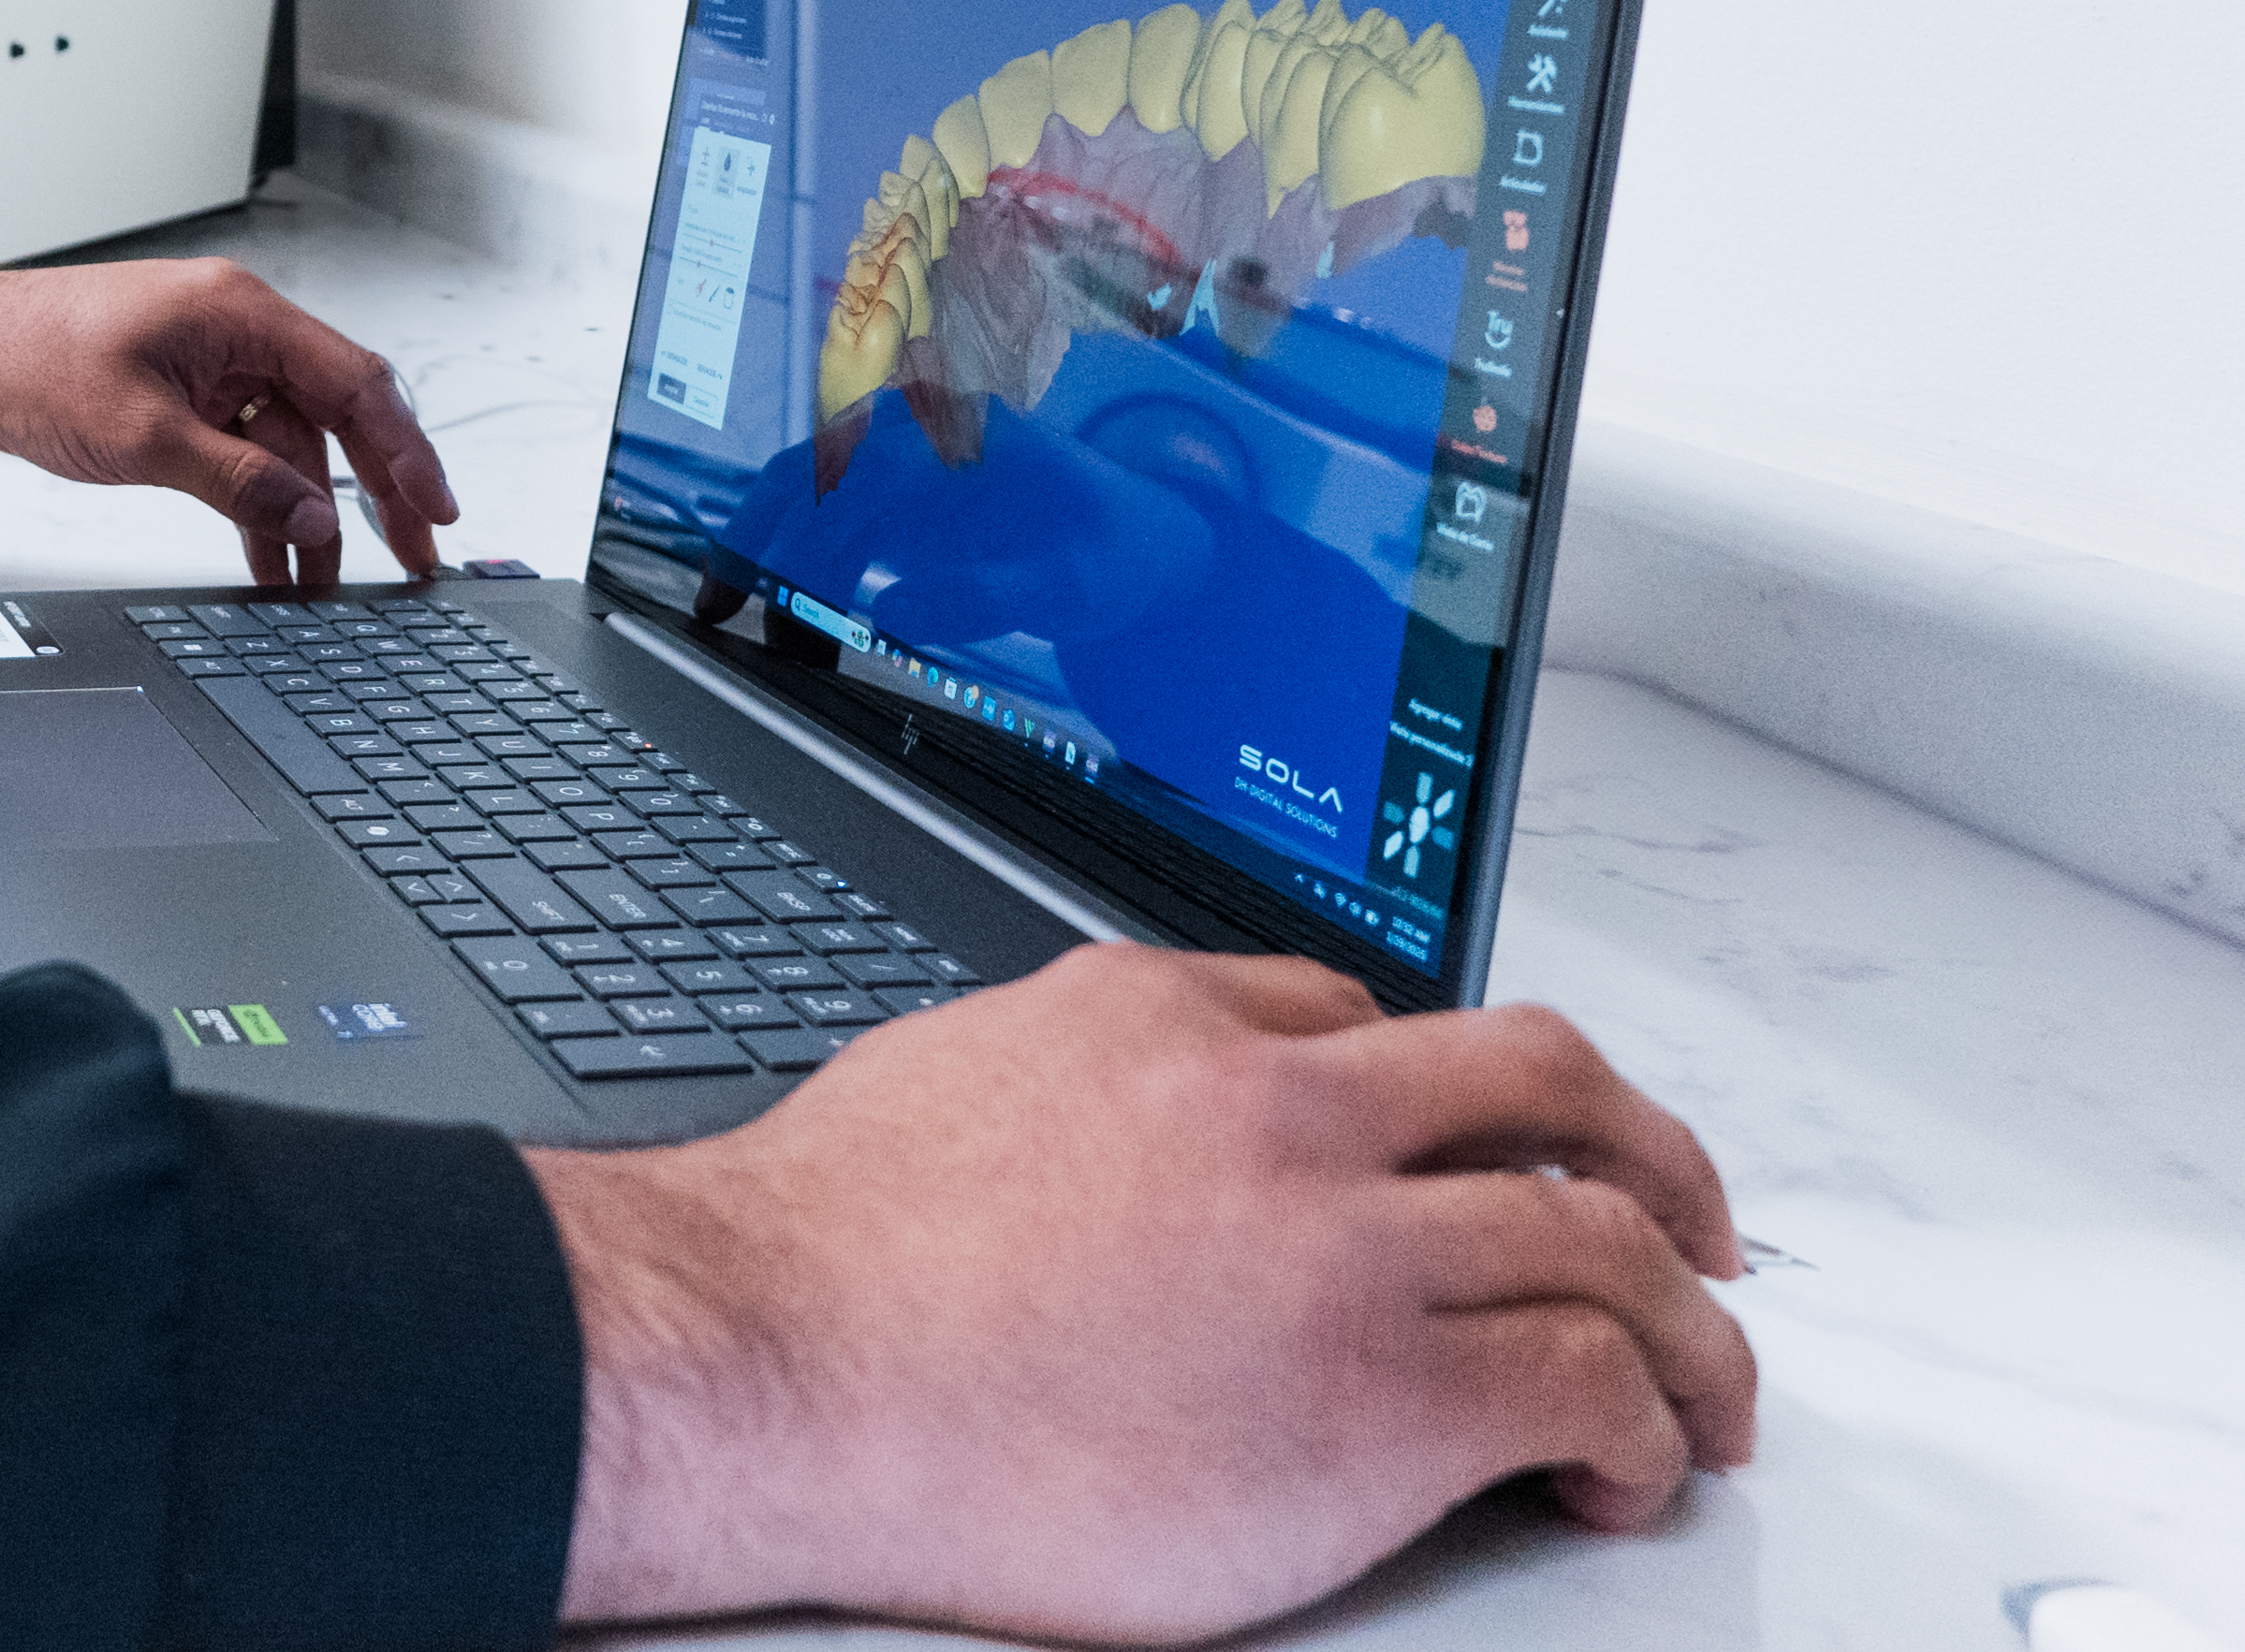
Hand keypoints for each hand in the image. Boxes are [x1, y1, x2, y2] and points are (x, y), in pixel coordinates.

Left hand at [0, 261, 455, 587]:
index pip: (357, 382)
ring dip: (308, 510)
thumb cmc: (31, 359)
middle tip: (413, 555)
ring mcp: (214, 360)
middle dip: (377, 488)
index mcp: (241, 313)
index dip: (407, 451)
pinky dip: (262, 499)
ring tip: (323, 581)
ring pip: (293, 440)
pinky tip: (271, 554)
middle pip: (338, 412)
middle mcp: (239, 329)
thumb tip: (314, 519)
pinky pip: (249, 446)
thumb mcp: (143, 435)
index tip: (436, 509)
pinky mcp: (188, 390)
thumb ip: (238, 481)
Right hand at [535, 944, 1755, 1642]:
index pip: (1368, 1017)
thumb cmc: (828, 1262)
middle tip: (1679, 1213)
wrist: (780, 1362)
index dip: (1448, 1096)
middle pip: (1539, 1079)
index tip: (1476, 1150)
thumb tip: (1089, 1122)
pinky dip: (1643, 1426)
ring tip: (1703, 1377)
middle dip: (1639, 1149)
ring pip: (1605, 1231)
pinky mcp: (1386, 1389)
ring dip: (1686, 1312)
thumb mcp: (953, 1085)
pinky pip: (1587, 1381)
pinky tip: (1624, 1467)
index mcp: (1165, 1016)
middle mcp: (1278, 1101)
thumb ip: (1068, 1085)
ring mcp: (1344, 1237)